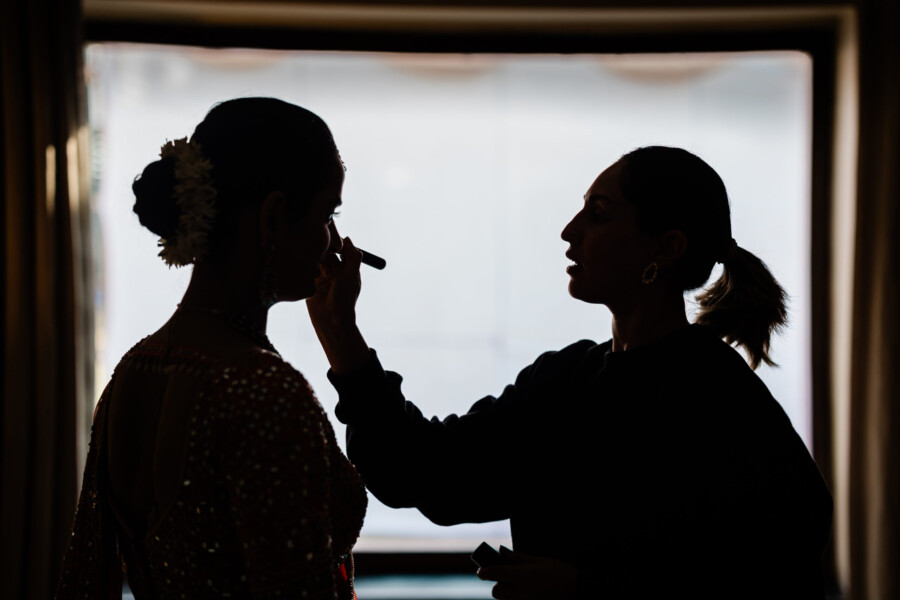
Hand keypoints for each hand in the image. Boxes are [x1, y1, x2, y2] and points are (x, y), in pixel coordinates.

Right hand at [306, 237, 369, 373]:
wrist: (330, 321)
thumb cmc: (344, 299)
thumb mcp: (351, 276)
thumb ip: (352, 256)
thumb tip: (347, 238)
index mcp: (346, 267)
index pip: (339, 247)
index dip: (334, 243)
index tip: (329, 243)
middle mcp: (334, 270)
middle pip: (326, 251)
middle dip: (322, 252)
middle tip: (321, 260)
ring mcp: (321, 276)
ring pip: (315, 259)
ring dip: (313, 260)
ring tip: (315, 269)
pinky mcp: (310, 282)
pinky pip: (306, 269)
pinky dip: (305, 268)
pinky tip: (306, 273)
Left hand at [477, 547, 577, 599]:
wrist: (577, 591)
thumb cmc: (559, 572)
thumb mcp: (539, 561)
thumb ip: (518, 558)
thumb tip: (501, 551)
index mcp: (524, 575)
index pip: (496, 574)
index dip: (484, 572)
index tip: (480, 571)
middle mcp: (522, 591)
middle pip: (497, 592)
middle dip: (497, 585)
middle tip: (505, 578)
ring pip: (506, 599)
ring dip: (507, 592)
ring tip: (519, 584)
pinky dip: (516, 597)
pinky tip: (527, 590)